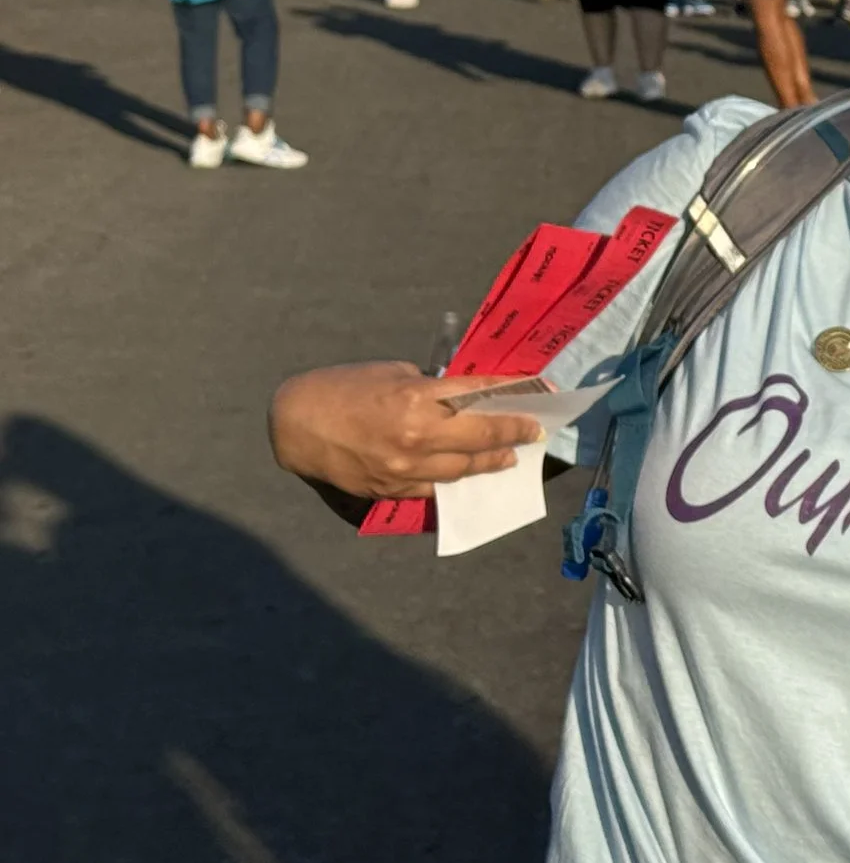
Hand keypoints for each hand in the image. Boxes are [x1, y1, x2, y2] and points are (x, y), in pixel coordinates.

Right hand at [268, 362, 545, 499]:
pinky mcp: (394, 489)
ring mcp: (407, 468)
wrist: (296, 426)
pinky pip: (437, 487)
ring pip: (465, 469)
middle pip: (483, 436)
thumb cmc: (343, 388)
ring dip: (492, 461)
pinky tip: (470, 472)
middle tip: (534, 430)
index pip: (481, 393)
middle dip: (515, 431)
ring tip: (509, 455)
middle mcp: (418, 436)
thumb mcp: (393, 373)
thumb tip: (464, 397)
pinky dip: (457, 478)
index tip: (540, 390)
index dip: (515, 391)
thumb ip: (431, 387)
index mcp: (418, 398)